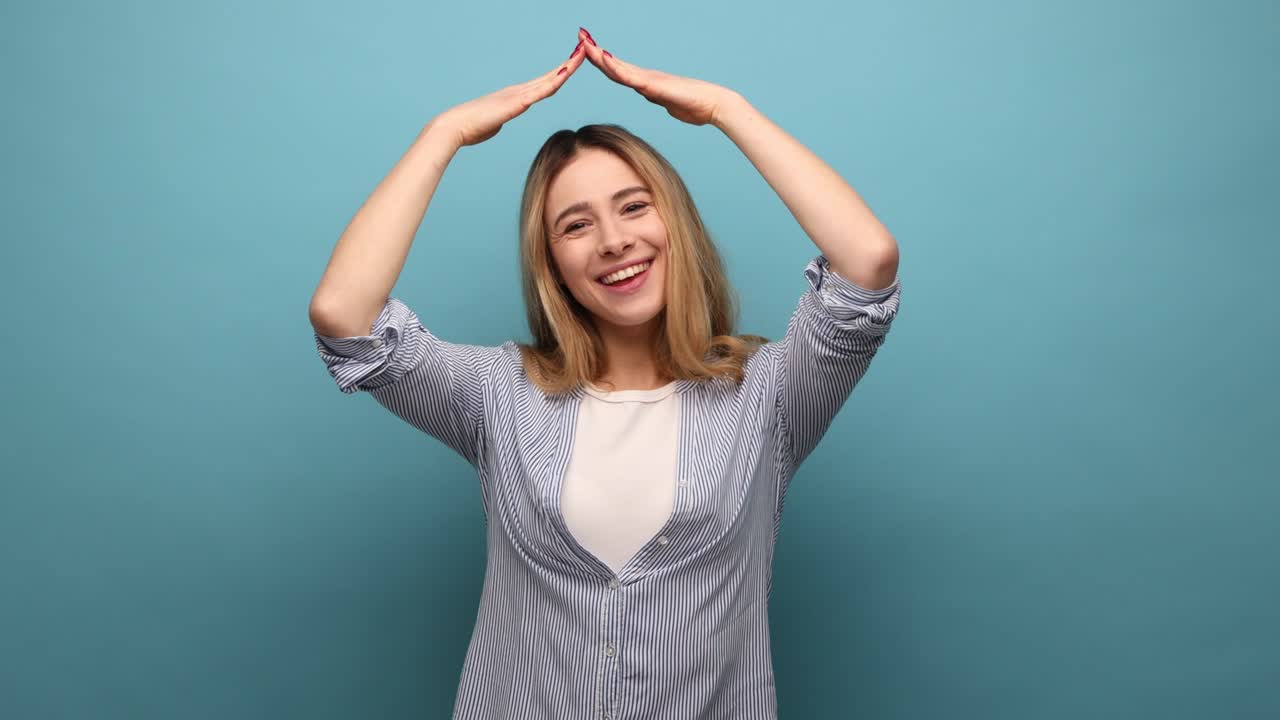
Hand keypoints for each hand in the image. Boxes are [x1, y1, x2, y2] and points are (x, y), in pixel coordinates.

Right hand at [429, 40, 588, 147]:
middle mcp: (520, 91)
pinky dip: (555, 80)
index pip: (546, 83)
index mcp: (517, 96)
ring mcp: (519, 95)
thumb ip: (501, 117)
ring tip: (582, 52)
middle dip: (570, 63)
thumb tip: (501, 119)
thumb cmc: (473, 127)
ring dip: (568, 66)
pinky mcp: (516, 103)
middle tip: (585, 48)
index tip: (574, 62)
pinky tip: (567, 71)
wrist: (457, 126)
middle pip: (552, 76)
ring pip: (550, 79)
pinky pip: (541, 90)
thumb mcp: (494, 122)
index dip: (562, 72)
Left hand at [576, 28, 735, 126]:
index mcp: (646, 83)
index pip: (617, 72)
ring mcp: (649, 80)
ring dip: (599, 55)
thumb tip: (651, 95)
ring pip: (618, 67)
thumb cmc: (696, 107)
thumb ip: (658, 98)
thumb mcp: (669, 104)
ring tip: (584, 41)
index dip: (601, 60)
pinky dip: (615, 67)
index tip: (587, 49)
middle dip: (594, 50)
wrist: (714, 106)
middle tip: (580, 35)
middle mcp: (645, 78)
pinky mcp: (655, 87)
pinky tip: (604, 59)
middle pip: (613, 64)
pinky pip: (631, 77)